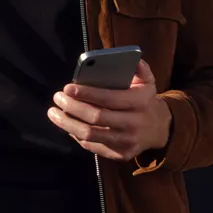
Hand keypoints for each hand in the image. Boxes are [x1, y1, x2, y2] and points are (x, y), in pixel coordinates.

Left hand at [48, 59, 172, 163]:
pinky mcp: (120, 154)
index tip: (67, 88)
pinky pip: (92, 146)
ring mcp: (127, 142)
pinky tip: (67, 124)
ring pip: (90, 135)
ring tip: (53, 113)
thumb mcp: (147, 81)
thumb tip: (131, 57)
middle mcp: (134, 124)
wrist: (159, 129)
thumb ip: (140, 67)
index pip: (108, 98)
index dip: (86, 93)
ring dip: (67, 124)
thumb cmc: (144, 100)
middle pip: (96, 117)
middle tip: (57, 98)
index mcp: (139, 103)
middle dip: (72, 107)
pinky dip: (76, 135)